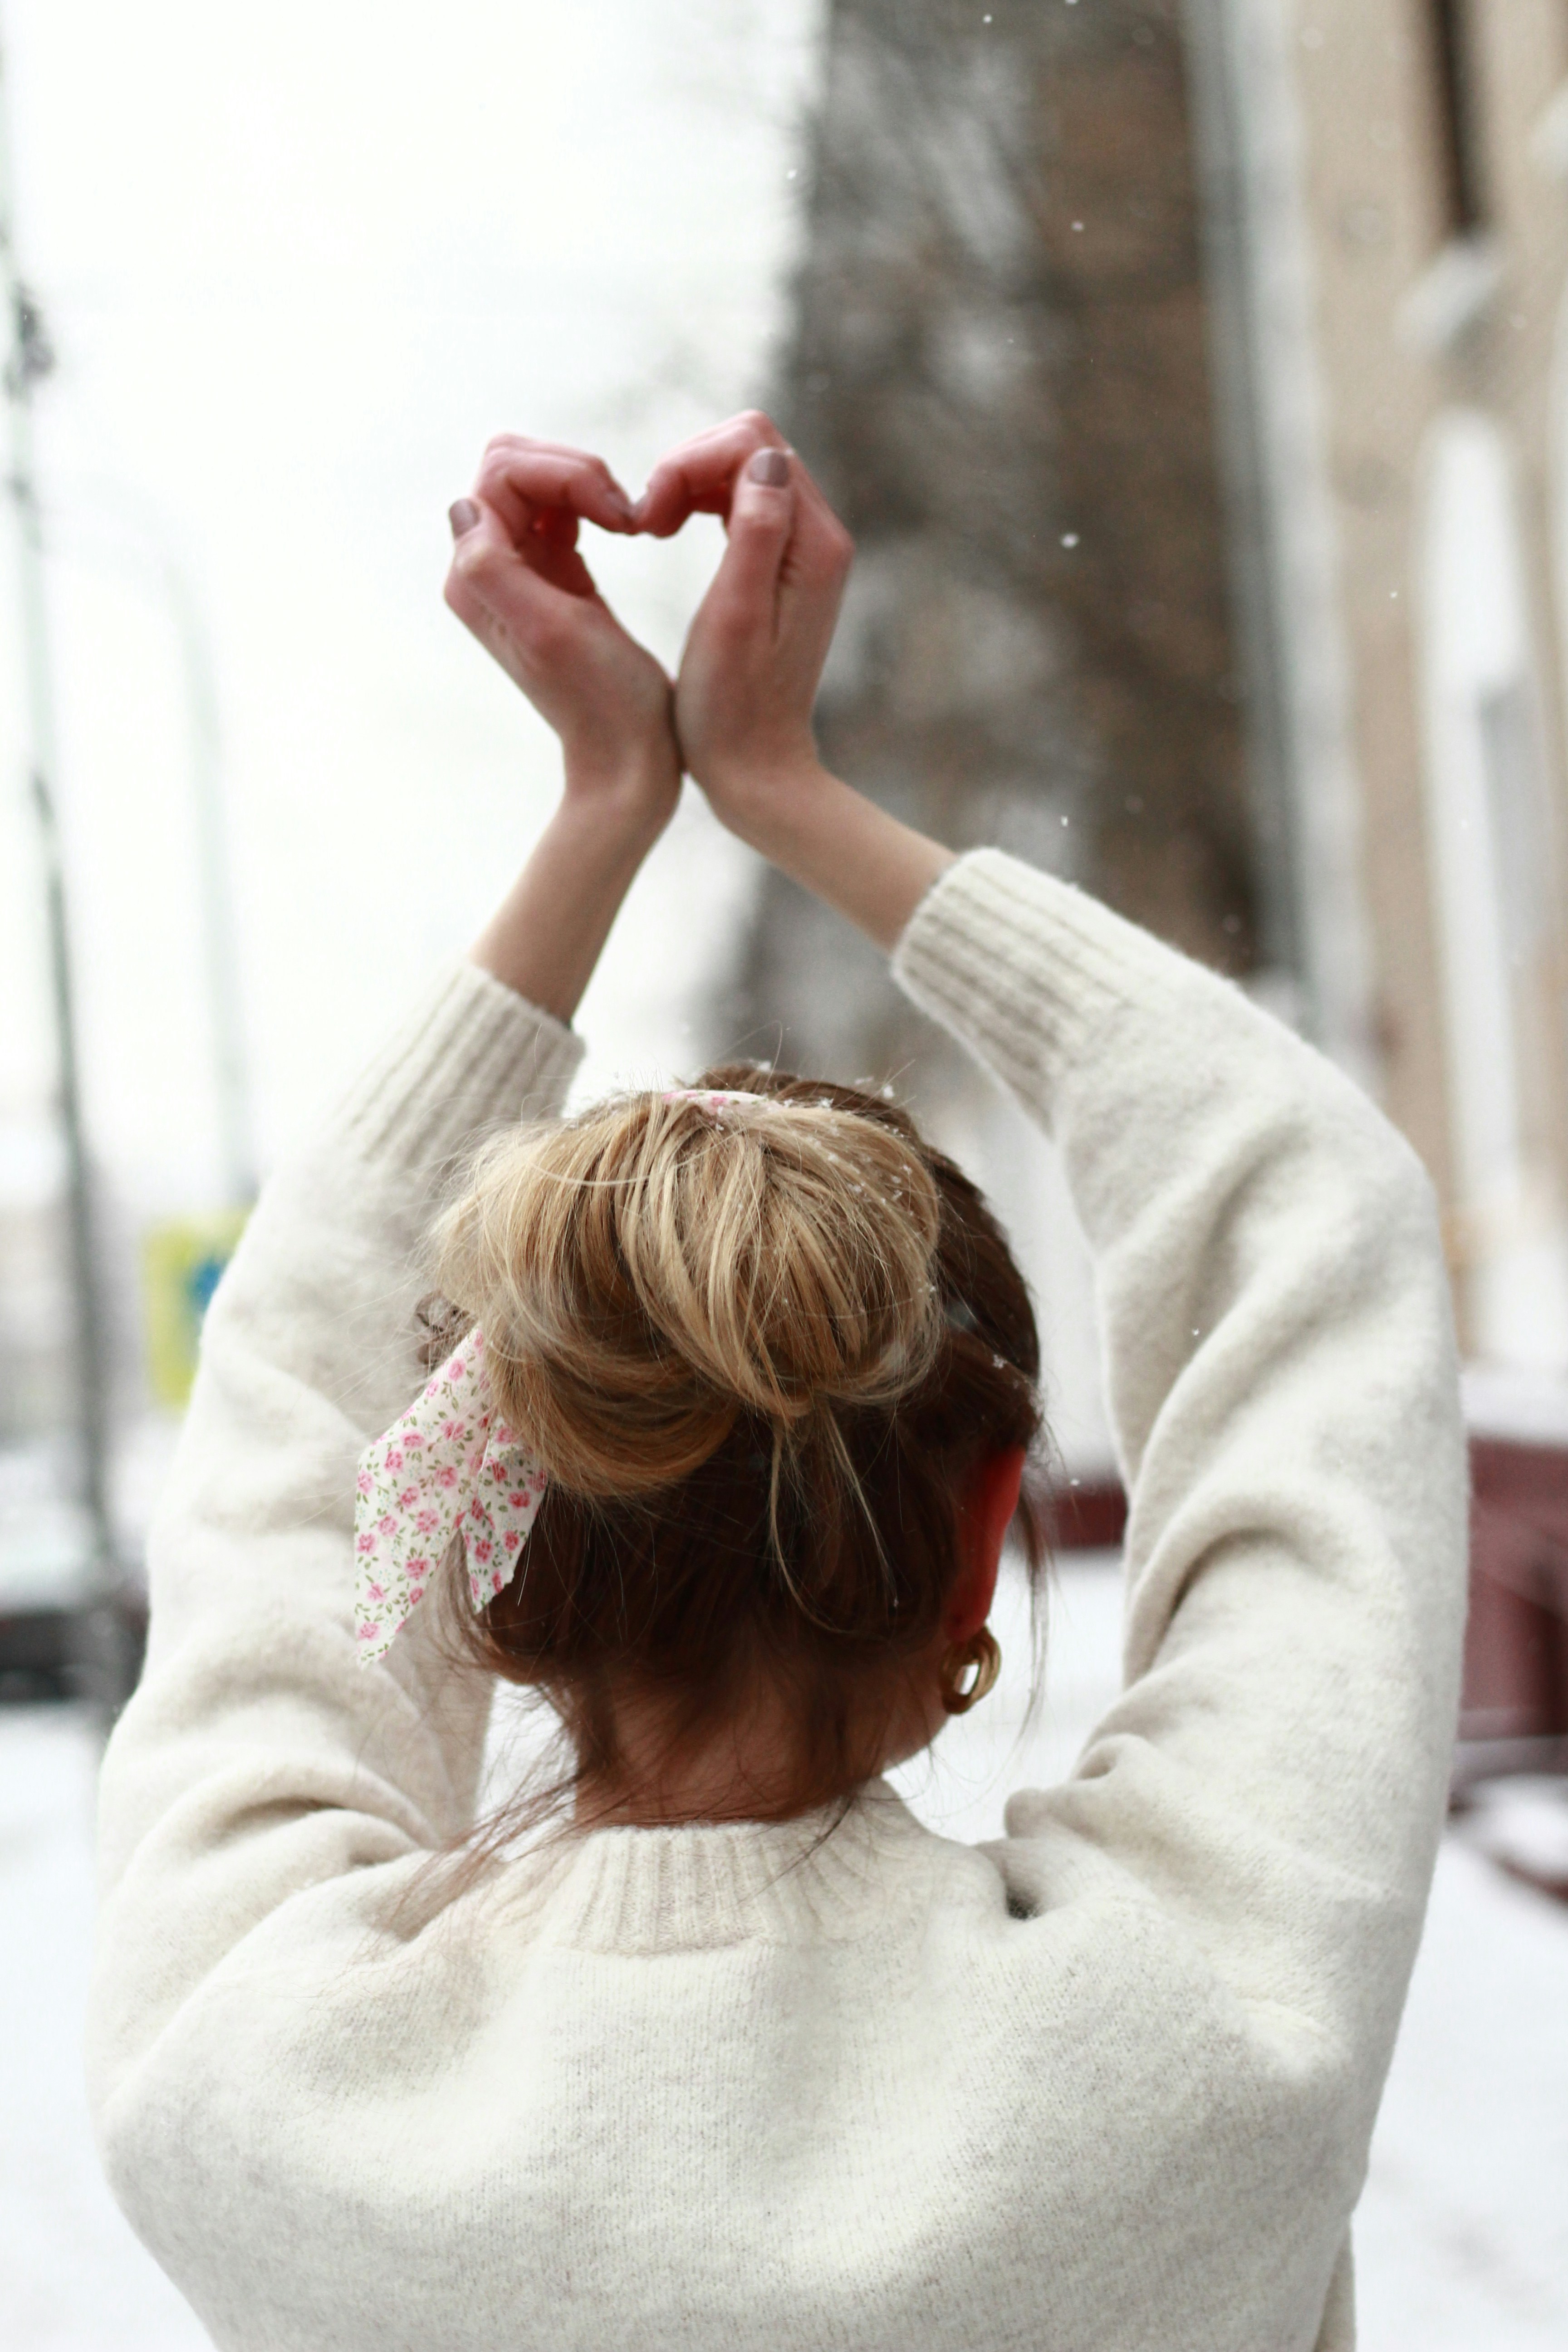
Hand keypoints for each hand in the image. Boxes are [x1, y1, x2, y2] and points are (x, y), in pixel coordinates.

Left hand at [446, 436, 679, 838]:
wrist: (628, 756)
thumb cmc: (602, 700)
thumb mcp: (549, 630)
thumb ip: (495, 568)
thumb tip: (465, 508)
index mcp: (476, 575)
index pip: (502, 472)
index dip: (564, 473)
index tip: (617, 513)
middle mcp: (486, 567)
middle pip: (513, 464)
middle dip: (571, 469)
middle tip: (623, 512)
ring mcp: (520, 568)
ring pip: (538, 479)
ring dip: (586, 484)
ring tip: (627, 522)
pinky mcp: (555, 574)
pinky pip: (561, 507)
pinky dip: (593, 503)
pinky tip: (622, 530)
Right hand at [637, 411, 853, 854]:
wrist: (756, 767)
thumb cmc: (732, 708)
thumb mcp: (734, 617)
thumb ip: (753, 532)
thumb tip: (763, 459)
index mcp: (814, 546)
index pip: (754, 444)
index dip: (690, 461)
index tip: (651, 515)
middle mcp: (821, 538)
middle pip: (751, 445)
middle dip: (688, 465)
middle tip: (646, 520)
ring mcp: (806, 550)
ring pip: (745, 467)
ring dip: (690, 482)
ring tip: (653, 526)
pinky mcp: (786, 564)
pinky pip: (743, 498)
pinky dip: (701, 500)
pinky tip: (670, 531)